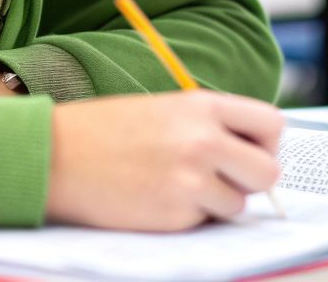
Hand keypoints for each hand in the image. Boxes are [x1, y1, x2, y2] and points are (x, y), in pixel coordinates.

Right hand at [46, 90, 282, 230]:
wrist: (55, 155)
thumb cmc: (107, 131)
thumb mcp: (167, 109)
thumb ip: (210, 127)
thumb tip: (252, 157)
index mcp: (203, 106)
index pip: (272, 123)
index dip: (266, 143)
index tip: (249, 152)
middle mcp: (204, 140)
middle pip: (268, 172)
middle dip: (251, 181)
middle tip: (224, 180)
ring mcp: (190, 180)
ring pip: (237, 204)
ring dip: (215, 203)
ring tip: (176, 186)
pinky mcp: (174, 215)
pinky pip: (203, 222)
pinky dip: (186, 217)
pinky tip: (155, 199)